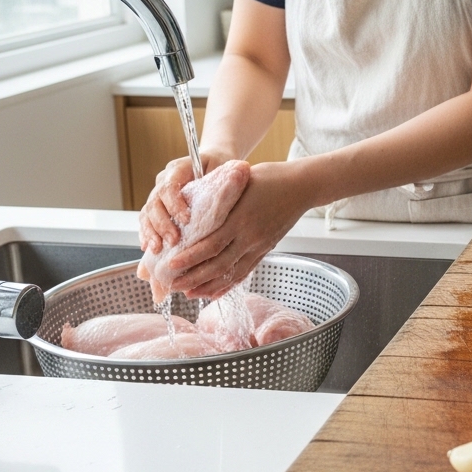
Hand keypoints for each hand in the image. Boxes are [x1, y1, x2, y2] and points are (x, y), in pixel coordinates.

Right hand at [137, 154, 227, 254]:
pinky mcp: (157, 207)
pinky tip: (148, 248)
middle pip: (154, 202)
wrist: (212, 162)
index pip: (169, 186)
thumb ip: (221, 179)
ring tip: (157, 249)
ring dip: (151, 232)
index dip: (175, 204)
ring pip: (147, 213)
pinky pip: (146, 221)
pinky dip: (147, 234)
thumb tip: (234, 185)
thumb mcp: (222, 169)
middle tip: (173, 240)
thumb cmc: (220, 166)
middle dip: (162, 223)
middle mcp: (164, 180)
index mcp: (178, 168)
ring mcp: (158, 193)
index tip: (186, 220)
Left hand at [163, 161, 316, 299]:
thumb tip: (191, 207)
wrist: (301, 187)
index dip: (189, 257)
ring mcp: (259, 245)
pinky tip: (214, 291)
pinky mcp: (265, 249)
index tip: (170, 265)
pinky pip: (245, 272)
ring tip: (189, 293)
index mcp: (240, 218)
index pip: (211, 244)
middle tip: (173, 285)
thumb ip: (219, 196)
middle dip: (193, 277)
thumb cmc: (269, 178)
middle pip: (218, 264)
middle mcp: (250, 236)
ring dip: (208, 286)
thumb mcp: (240, 182)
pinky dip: (228, 284)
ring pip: (231, 273)